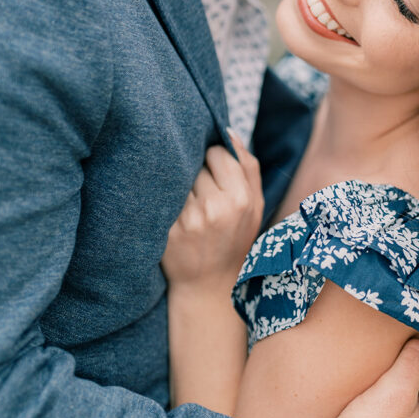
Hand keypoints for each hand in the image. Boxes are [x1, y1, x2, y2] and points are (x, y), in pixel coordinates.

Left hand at [161, 129, 262, 289]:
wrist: (210, 285)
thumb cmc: (235, 239)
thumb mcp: (255, 205)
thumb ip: (248, 166)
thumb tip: (228, 131)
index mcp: (241, 199)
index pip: (219, 153)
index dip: (215, 161)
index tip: (214, 175)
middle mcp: (215, 208)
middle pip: (196, 164)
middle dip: (198, 173)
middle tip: (201, 193)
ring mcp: (189, 220)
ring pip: (178, 178)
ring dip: (181, 186)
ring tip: (189, 205)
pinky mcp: (167, 231)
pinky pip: (163, 197)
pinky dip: (166, 200)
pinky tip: (174, 214)